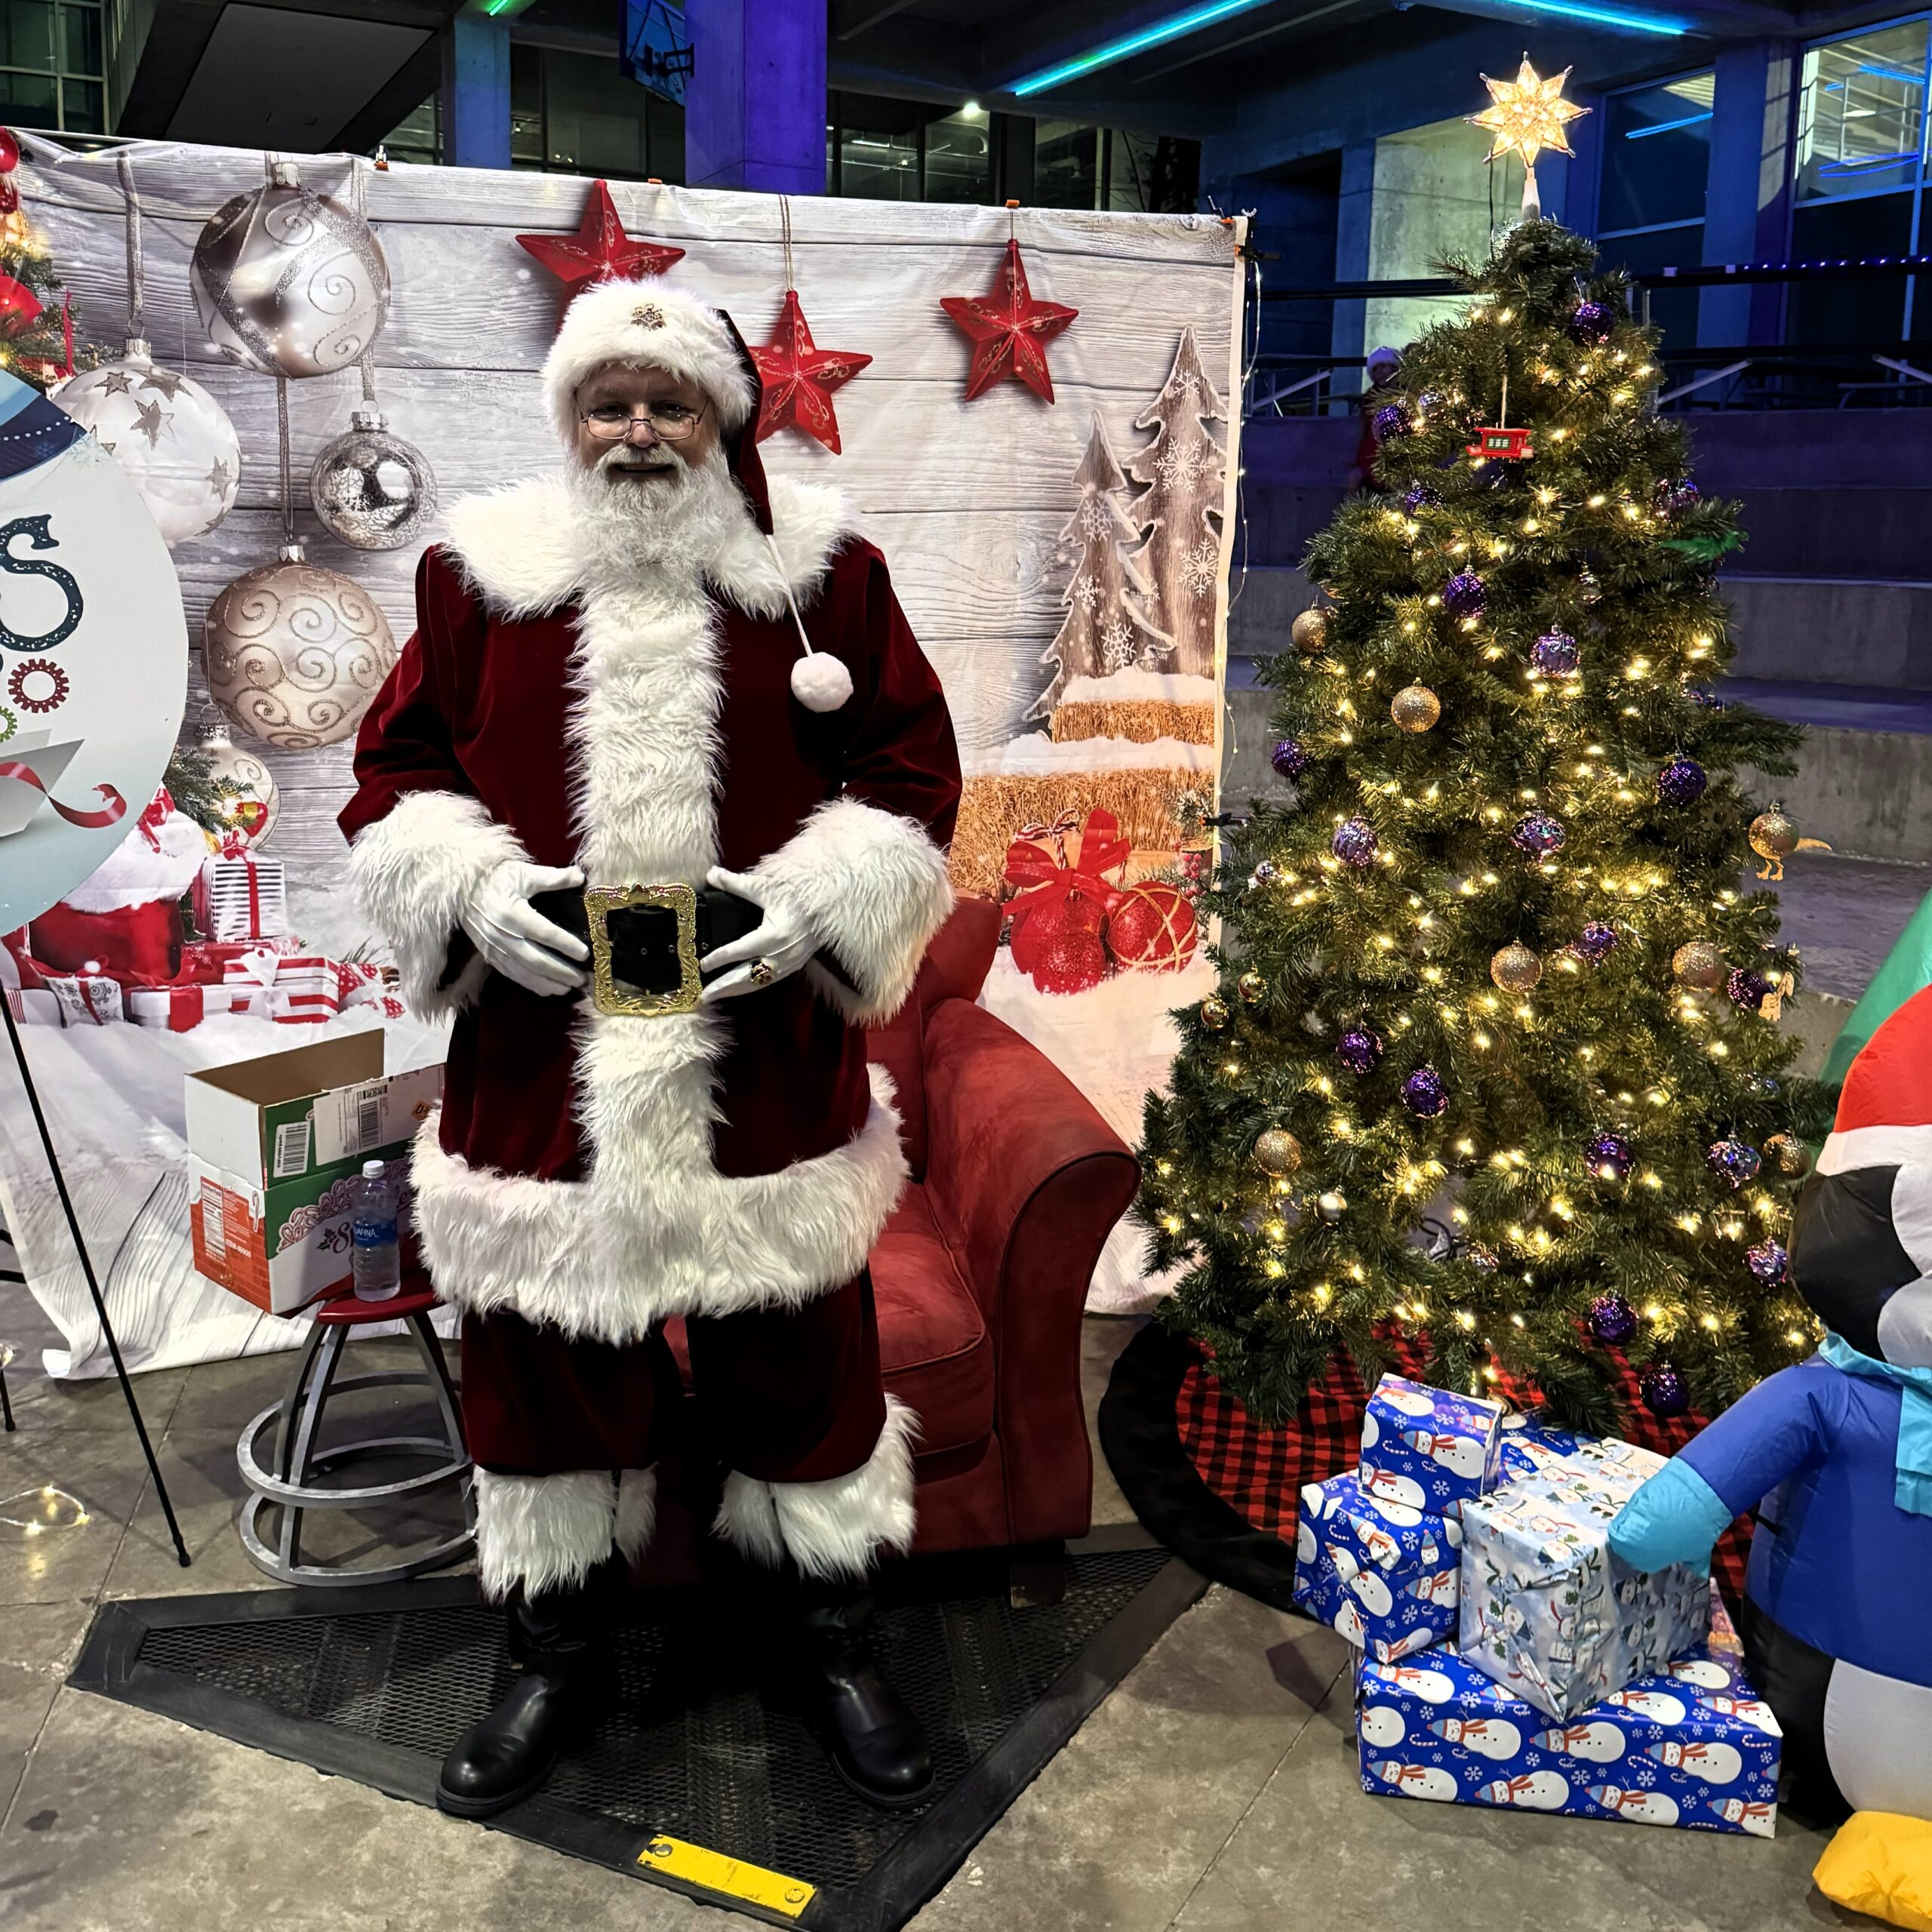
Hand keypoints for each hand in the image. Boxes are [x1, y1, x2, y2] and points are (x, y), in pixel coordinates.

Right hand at [457, 860, 588, 996]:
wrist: (462, 889)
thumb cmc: (496, 878)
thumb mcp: (524, 873)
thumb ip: (553, 877)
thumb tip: (580, 877)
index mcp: (513, 914)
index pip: (545, 933)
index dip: (566, 945)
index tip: (585, 954)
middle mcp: (503, 935)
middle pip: (537, 960)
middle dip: (562, 972)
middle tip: (582, 979)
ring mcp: (494, 949)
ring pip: (525, 972)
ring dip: (549, 982)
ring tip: (570, 987)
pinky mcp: (489, 956)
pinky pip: (513, 975)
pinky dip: (532, 984)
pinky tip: (548, 989)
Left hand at [699, 864, 816, 1003]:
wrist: (825, 904)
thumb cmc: (796, 895)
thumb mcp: (765, 887)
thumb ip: (735, 883)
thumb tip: (711, 875)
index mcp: (774, 935)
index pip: (740, 951)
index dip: (720, 959)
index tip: (703, 964)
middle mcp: (781, 954)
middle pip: (747, 977)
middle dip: (723, 987)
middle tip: (703, 996)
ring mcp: (789, 963)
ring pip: (757, 983)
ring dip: (735, 991)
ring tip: (714, 997)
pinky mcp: (793, 966)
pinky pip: (768, 981)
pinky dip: (750, 987)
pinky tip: (737, 990)